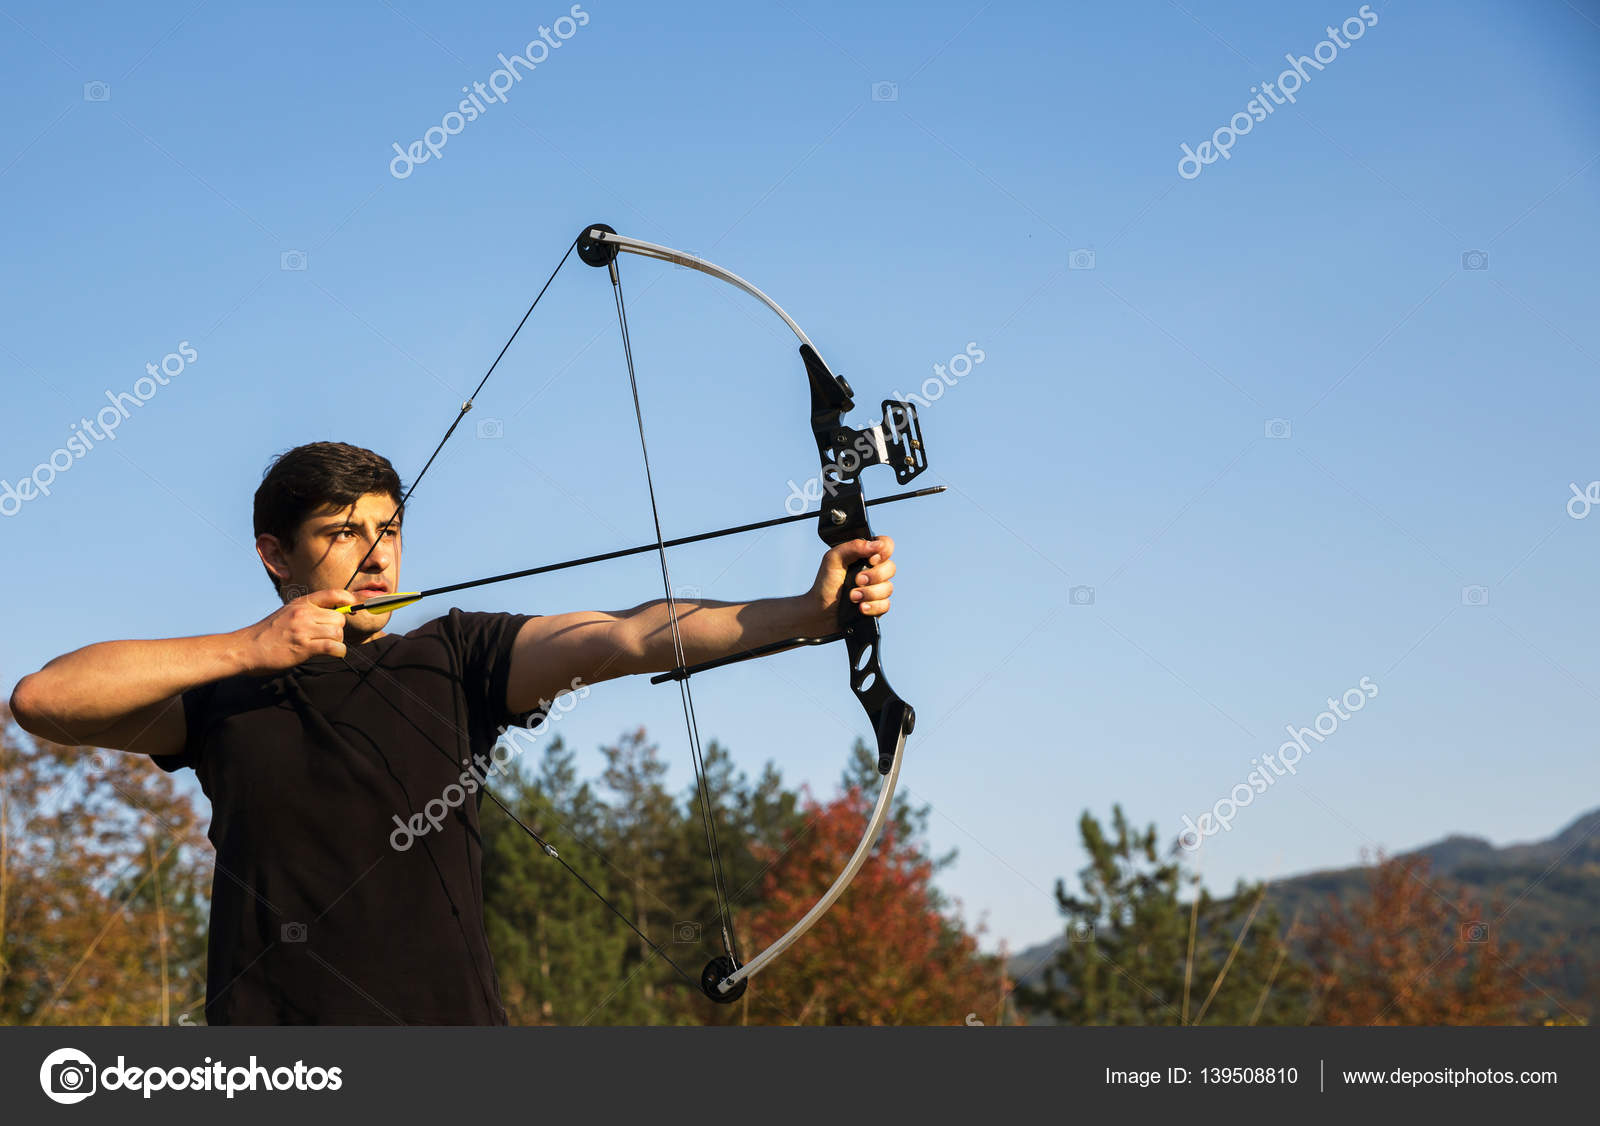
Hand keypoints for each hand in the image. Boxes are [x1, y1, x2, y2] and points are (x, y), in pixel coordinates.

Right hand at [236, 589, 356, 672]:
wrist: (246, 648)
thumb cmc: (267, 634)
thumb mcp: (286, 614)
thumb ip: (307, 613)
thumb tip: (331, 617)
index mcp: (300, 603)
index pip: (331, 594)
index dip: (347, 598)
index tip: (352, 605)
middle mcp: (303, 613)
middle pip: (339, 618)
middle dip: (338, 628)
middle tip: (329, 637)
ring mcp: (303, 629)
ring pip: (338, 632)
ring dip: (338, 641)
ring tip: (328, 646)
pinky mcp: (303, 647)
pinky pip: (333, 647)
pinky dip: (339, 651)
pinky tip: (335, 653)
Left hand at [809, 536, 896, 621]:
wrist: (821, 612)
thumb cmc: (826, 584)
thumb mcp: (832, 559)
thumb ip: (853, 547)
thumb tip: (876, 545)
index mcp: (865, 555)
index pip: (886, 545)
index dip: (884, 551)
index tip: (871, 560)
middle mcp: (874, 570)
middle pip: (891, 567)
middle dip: (874, 576)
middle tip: (857, 580)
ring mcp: (877, 588)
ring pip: (888, 588)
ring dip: (869, 593)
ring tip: (853, 597)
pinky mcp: (878, 605)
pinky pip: (885, 604)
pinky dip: (872, 606)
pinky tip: (860, 608)